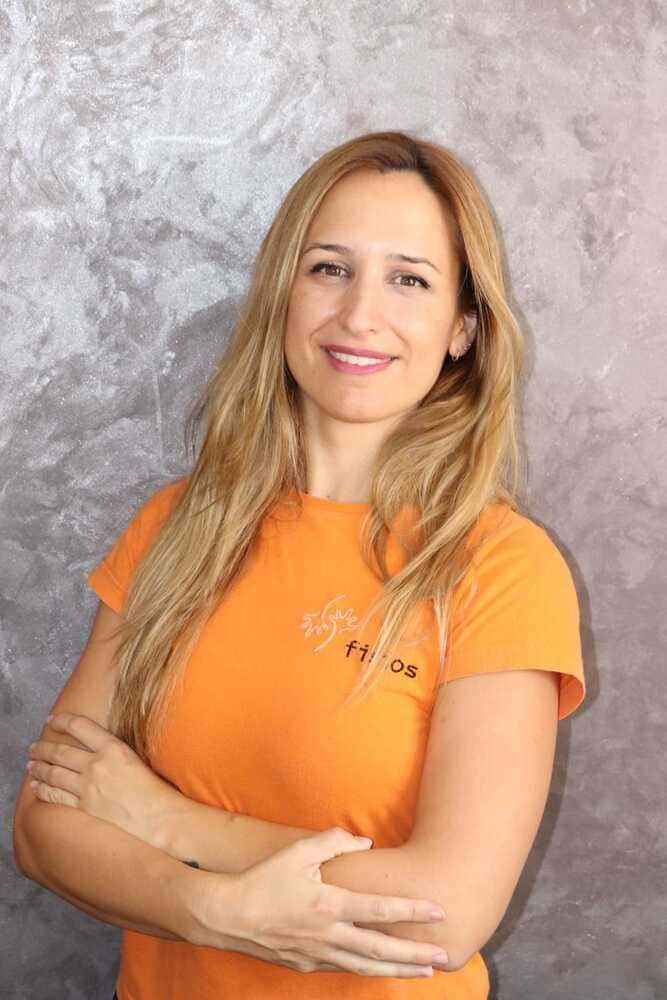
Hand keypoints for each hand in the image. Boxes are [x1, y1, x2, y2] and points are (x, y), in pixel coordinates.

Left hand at [26, 713, 181, 846]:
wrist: (159, 817)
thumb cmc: (155, 788)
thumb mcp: (136, 757)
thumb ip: (113, 751)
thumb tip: (98, 748)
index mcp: (112, 747)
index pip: (80, 727)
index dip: (62, 721)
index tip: (52, 720)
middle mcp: (96, 764)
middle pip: (60, 752)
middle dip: (43, 748)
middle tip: (34, 746)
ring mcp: (87, 787)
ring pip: (54, 773)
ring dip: (39, 768)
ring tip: (31, 764)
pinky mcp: (84, 807)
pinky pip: (56, 796)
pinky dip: (43, 790)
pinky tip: (36, 787)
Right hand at [194, 827, 447, 977]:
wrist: (227, 916)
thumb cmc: (263, 879)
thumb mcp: (298, 852)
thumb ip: (334, 841)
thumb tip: (365, 842)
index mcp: (329, 905)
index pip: (379, 910)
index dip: (411, 911)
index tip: (438, 911)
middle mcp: (328, 935)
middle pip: (381, 948)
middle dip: (415, 954)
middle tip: (445, 957)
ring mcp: (318, 954)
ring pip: (366, 966)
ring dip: (398, 969)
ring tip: (425, 972)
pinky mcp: (306, 965)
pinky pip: (344, 968)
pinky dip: (368, 969)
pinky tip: (382, 968)